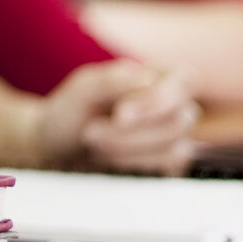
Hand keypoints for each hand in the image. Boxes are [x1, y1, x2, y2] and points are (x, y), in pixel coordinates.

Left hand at [38, 60, 198, 174]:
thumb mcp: (83, 87)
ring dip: (129, 149)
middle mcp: (173, 104)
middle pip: (179, 121)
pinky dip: (134, 163)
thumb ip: (114, 80)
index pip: (184, 82)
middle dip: (130, 133)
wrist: (58, 144)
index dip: (156, 101)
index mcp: (159, 74)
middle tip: (90, 131)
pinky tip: (109, 156)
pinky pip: (168, 167)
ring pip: (176, 148)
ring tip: (94, 142)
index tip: (119, 115)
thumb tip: (150, 80)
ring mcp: (173, 135)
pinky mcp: (166, 161)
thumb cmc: (72, 109)